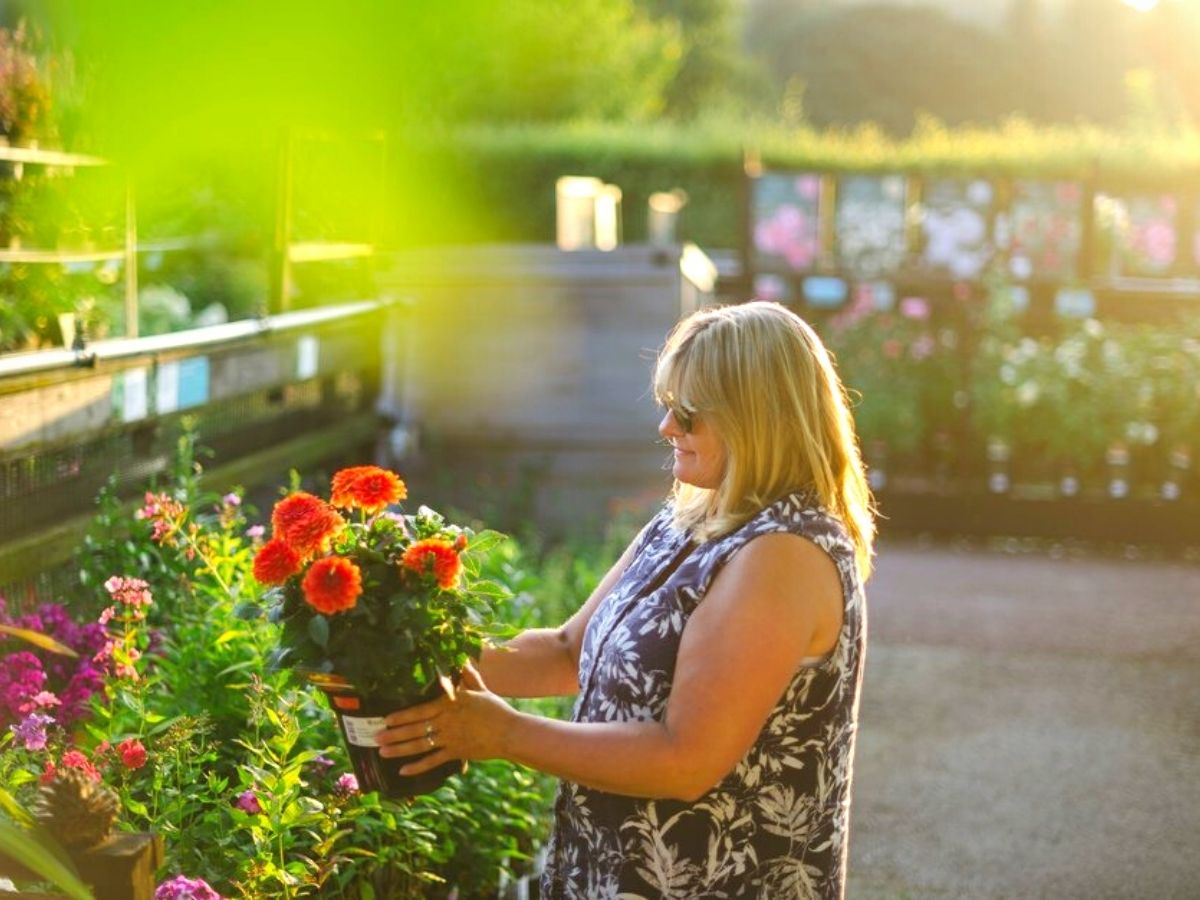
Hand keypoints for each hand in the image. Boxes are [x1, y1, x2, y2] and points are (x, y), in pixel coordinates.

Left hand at [375, 662, 514, 775]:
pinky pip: (433, 761)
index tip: (386, 719)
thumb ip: (467, 675)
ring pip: (420, 745)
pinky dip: (417, 767)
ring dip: (400, 749)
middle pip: (415, 728)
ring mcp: (450, 738)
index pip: (420, 710)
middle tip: (375, 737)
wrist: (510, 732)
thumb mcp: (480, 689)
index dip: (402, 715)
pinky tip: (403, 770)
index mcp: (450, 704)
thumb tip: (462, 657)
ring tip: (382, 752)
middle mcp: (446, 721)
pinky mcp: (456, 753)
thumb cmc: (495, 709)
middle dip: (394, 733)